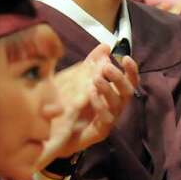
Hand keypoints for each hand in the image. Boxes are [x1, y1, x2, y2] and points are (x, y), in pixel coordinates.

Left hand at [39, 46, 138, 167]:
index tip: (125, 58)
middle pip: (127, 93)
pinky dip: (100, 105)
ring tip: (96, 79)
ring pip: (117, 106)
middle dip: (119, 78)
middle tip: (107, 68)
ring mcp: (107, 121)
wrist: (49, 130)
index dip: (131, 71)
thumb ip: (91, 62)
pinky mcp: (99, 133)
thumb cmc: (67, 102)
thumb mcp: (78, 77)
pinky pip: (105, 120)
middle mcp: (113, 107)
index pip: (128, 81)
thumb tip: (105, 47)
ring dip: (109, 90)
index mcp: (111, 94)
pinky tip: (91, 94)